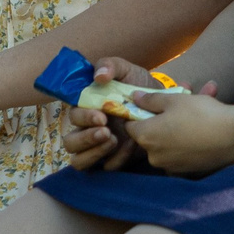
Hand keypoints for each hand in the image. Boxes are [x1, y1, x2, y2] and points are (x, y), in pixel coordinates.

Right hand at [55, 58, 189, 172]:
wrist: (163, 107)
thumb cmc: (139, 87)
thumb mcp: (127, 70)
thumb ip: (111, 65)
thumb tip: (98, 76)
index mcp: (87, 108)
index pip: (73, 116)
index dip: (83, 118)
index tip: (101, 116)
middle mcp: (88, 130)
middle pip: (70, 143)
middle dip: (86, 138)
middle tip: (108, 132)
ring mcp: (99, 147)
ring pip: (79, 161)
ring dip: (93, 153)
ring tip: (114, 141)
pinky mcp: (113, 160)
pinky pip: (106, 168)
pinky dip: (117, 159)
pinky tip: (131, 146)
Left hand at [125, 88, 233, 176]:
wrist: (233, 136)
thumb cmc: (200, 114)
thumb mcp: (174, 99)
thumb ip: (150, 99)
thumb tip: (134, 98)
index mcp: (146, 137)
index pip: (130, 126)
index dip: (137, 113)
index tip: (149, 104)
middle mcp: (153, 157)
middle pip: (149, 136)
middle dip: (160, 119)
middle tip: (178, 103)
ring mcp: (170, 167)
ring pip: (166, 144)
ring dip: (175, 129)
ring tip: (195, 110)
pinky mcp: (185, 173)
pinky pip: (178, 154)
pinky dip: (184, 143)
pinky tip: (199, 130)